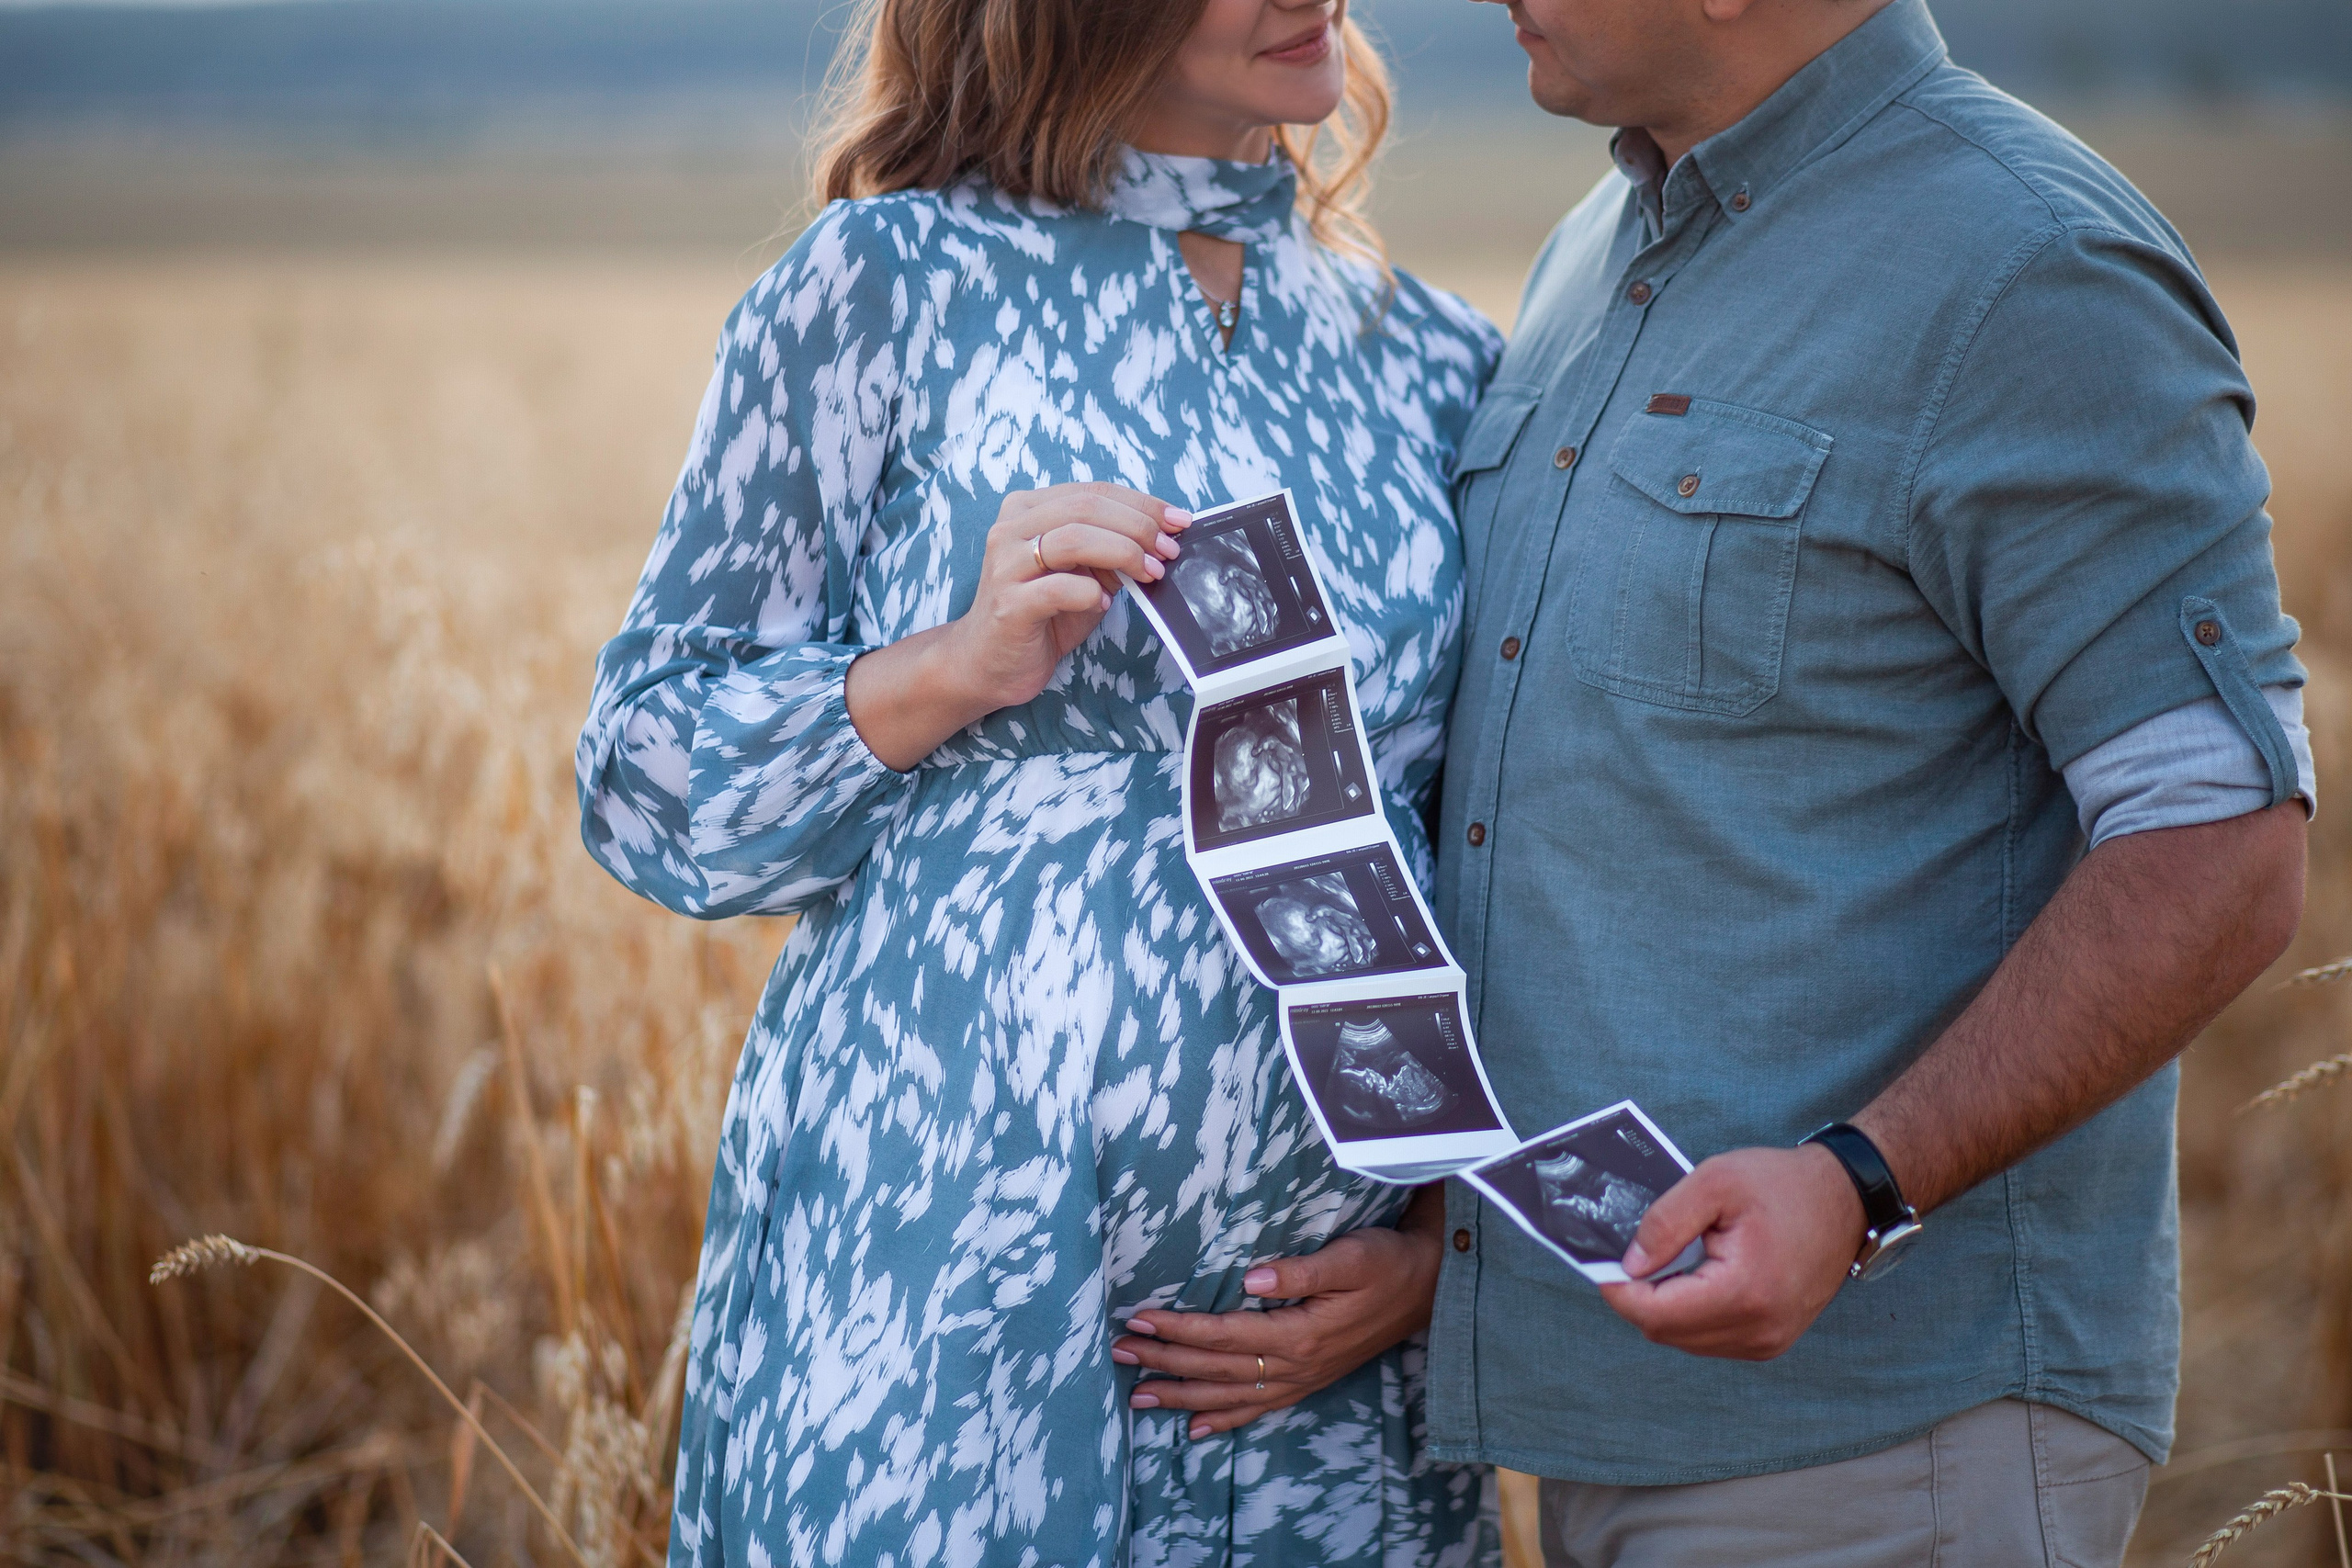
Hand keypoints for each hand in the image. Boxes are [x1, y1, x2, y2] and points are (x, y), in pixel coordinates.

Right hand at [948, 483, 1187, 712]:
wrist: (988, 662)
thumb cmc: (1040, 615)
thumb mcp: (1083, 575)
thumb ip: (1111, 552)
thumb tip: (1162, 538)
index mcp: (1029, 509)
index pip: (1093, 492)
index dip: (1141, 504)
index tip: (1179, 521)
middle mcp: (1011, 528)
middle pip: (1085, 508)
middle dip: (1138, 526)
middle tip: (1169, 550)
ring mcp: (1005, 565)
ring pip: (1072, 539)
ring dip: (1122, 553)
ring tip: (1149, 574)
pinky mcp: (1008, 604)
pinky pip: (1057, 589)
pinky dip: (1089, 593)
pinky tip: (1103, 603)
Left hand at [1111, 1188, 1445, 1438]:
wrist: (1430, 1286)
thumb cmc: (1387, 1262)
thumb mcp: (1351, 1256)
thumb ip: (1300, 1270)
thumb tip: (1250, 1275)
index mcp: (1301, 1333)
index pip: (1224, 1335)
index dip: (1179, 1329)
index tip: (1139, 1318)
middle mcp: (1297, 1364)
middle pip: (1217, 1369)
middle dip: (1164, 1362)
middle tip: (1118, 1352)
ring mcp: (1303, 1378)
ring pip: (1230, 1394)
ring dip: (1181, 1395)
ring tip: (1137, 1395)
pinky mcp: (1310, 1380)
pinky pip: (1259, 1408)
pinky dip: (1224, 1419)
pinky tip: (1195, 1428)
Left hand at [1598, 1145, 1863, 1360]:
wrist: (1846, 1200)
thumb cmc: (1782, 1185)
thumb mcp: (1715, 1182)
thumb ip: (1665, 1223)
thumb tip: (1630, 1266)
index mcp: (1745, 1293)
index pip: (1657, 1315)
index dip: (1619, 1291)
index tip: (1603, 1263)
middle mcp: (1759, 1330)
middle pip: (1666, 1332)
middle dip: (1639, 1297)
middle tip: (1634, 1255)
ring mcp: (1768, 1342)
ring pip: (1685, 1340)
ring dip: (1665, 1307)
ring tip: (1673, 1260)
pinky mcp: (1771, 1341)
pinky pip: (1710, 1339)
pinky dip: (1690, 1313)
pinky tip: (1696, 1277)